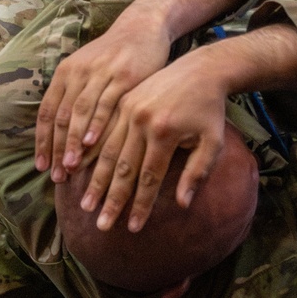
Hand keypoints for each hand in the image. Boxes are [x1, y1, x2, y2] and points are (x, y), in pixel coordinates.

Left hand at [35, 14, 171, 180]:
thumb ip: (74, 97)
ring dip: (73, 142)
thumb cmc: (113, 56)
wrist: (142, 27)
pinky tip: (90, 143)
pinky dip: (96, 124)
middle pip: (61, 115)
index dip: (43, 140)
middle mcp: (78, 71)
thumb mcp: (87, 69)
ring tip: (70, 167)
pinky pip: (105, 103)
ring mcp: (100, 72)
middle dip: (57, 148)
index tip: (42, 166)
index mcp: (66, 72)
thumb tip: (61, 138)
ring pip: (80, 112)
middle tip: (56, 176)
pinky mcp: (123, 75)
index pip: (48, 111)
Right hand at [79, 48, 227, 233]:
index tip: (132, 228)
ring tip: (86, 204)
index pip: (149, 176)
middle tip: (100, 224)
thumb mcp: (213, 141)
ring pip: (109, 150)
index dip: (140, 204)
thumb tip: (182, 205)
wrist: (201, 69)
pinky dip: (94, 152)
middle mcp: (142, 119)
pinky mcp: (124, 100)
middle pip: (124, 167)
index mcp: (165, 131)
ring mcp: (130, 108)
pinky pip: (106, 131)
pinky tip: (83, 169)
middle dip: (111, 198)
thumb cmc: (210, 110)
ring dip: (97, 179)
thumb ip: (198, 172)